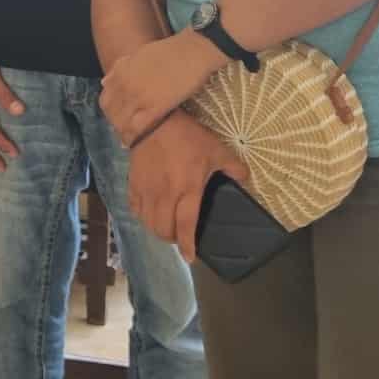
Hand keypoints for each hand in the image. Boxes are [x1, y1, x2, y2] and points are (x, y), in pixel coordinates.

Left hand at [100, 31, 226, 146]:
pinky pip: (138, 127)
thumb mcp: (137, 55)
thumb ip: (120, 69)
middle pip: (112, 114)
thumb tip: (104, 82)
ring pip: (123, 122)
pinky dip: (135, 135)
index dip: (111, 112)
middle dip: (117, 124)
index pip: (105, 100)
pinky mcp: (155, 107)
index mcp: (120, 73)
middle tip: (124, 132)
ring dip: (124, 132)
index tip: (117, 118)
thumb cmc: (169, 51)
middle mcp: (125, 86)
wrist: (191, 51)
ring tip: (130, 140)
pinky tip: (137, 141)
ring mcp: (138, 97)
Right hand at [128, 113, 250, 262]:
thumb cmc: (187, 137)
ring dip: (157, 230)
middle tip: (180, 236)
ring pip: (148, 223)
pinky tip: (149, 212)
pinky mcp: (133, 184)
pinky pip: (134, 208)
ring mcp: (146, 191)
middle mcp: (165, 196)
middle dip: (172, 239)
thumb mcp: (216, 149)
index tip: (190, 257)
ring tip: (165, 226)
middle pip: (163, 230)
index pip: (185, 225)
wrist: (153, 121)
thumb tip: (245, 179)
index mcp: (187, 190)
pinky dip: (142, 216)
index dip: (187, 245)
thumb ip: (233, 167)